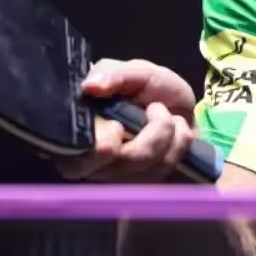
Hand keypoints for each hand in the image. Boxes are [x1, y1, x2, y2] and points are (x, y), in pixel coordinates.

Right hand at [58, 58, 198, 182]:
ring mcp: (124, 178)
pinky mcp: (150, 184)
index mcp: (81, 135)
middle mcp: (97, 165)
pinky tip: (177, 128)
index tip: (116, 127)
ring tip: (165, 113)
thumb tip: (89, 86)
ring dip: (168, 132)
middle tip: (157, 111)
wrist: (181, 107)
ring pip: (148, 169)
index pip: (75, 161)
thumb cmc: (150, 90)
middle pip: (116, 171)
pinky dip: (180, 141)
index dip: (99, 149)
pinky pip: (169, 170)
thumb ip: (113, 74)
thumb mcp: (135, 72)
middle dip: (146, 141)